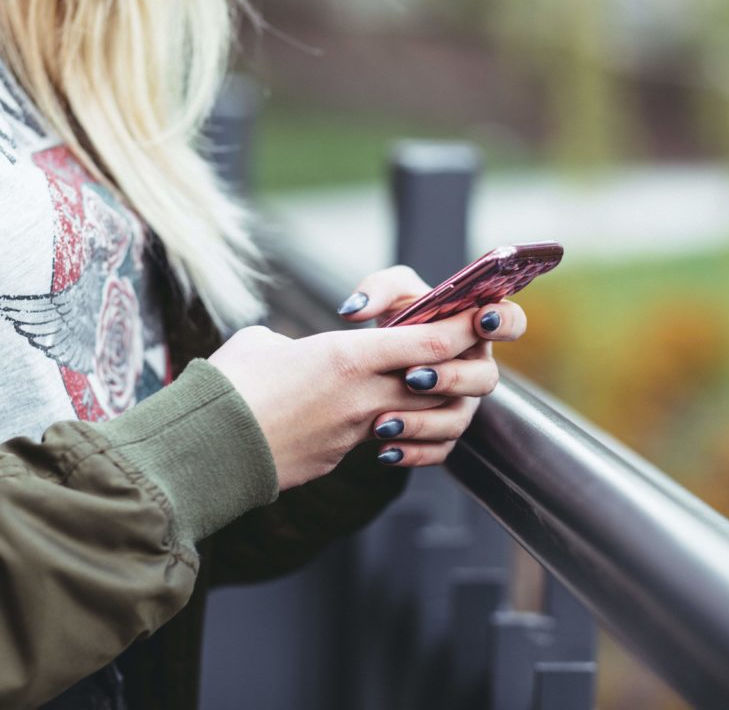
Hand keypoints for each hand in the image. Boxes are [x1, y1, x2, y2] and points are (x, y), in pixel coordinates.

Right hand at [208, 307, 485, 489]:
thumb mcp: (263, 344)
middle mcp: (363, 396)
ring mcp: (355, 432)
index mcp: (347, 357)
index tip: (477, 317)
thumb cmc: (228, 385)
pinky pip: (384, 441)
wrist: (205, 450)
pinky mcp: (340, 458)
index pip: (430, 342)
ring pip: (418, 416)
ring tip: (415, 388)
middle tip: (455, 352)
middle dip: (456, 366)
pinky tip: (377, 421)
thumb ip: (297, 343)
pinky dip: (393, 429)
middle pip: (437, 382)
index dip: (461, 329)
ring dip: (428, 403)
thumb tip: (297, 354)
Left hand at [337, 265, 526, 467]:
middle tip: (412, 376)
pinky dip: (412, 452)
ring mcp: (462, 403)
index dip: (504, 322)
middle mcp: (475, 368)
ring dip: (423, 422)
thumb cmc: (396, 318)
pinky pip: (438, 450)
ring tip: (384, 421)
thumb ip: (377, 289)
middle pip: (485, 378)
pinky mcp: (443, 434)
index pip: (511, 322)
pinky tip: (384, 450)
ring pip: (458, 420)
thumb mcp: (388, 294)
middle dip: (451, 378)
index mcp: (475, 328)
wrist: (374, 361)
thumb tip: (355, 310)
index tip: (480, 320)